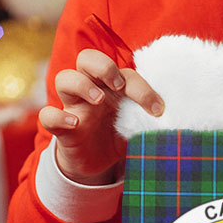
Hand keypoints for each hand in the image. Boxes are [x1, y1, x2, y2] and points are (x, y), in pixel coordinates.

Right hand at [38, 48, 162, 184]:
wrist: (98, 165)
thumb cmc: (119, 135)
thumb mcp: (138, 126)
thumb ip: (150, 119)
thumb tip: (175, 119)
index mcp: (112, 86)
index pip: (124, 72)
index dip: (142, 88)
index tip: (157, 109)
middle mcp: (91, 89)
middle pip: (87, 58)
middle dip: (103, 66)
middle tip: (118, 85)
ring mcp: (73, 106)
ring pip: (64, 78)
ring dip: (82, 84)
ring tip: (98, 99)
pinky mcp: (60, 128)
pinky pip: (47, 115)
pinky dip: (57, 116)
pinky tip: (75, 124)